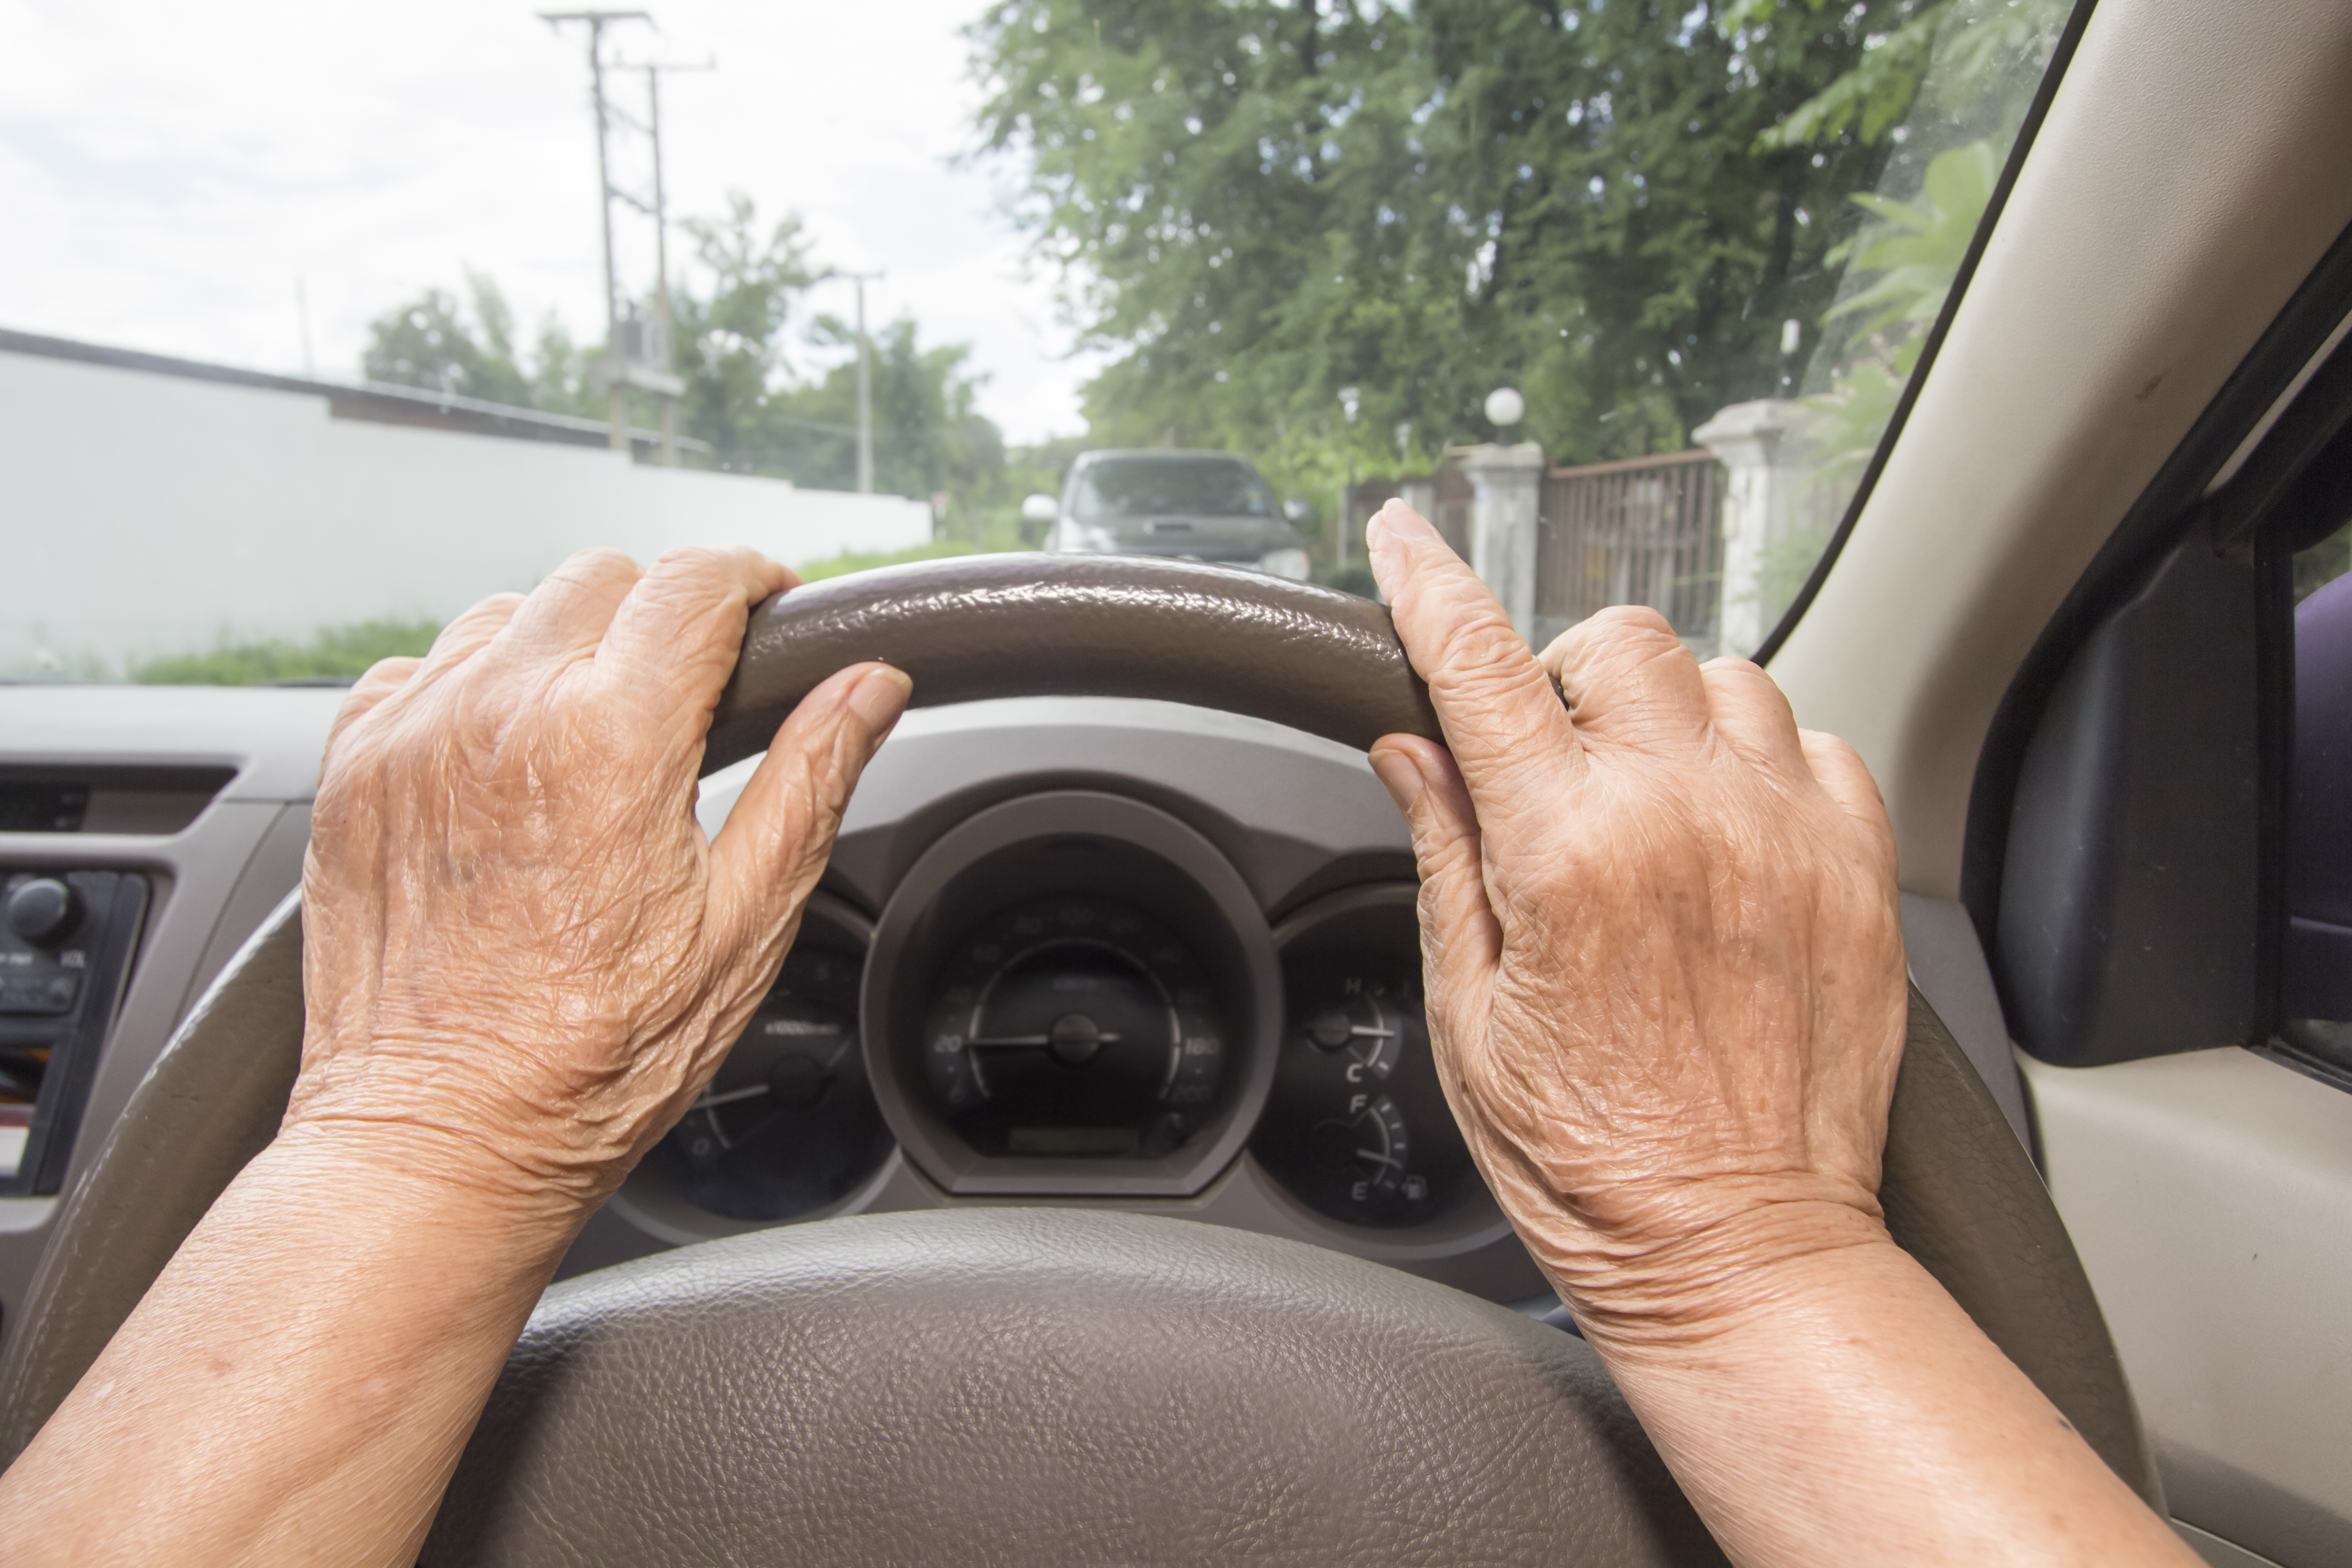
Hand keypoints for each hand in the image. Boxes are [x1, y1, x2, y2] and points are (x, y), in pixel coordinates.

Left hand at [283, 546, 910, 1213]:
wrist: (440, 1140)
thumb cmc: (595, 1060)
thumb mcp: (745, 923)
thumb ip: (811, 778)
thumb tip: (870, 687)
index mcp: (611, 742)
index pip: (695, 583)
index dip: (753, 580)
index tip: (772, 606)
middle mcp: (501, 714)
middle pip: (604, 578)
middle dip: (665, 614)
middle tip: (697, 691)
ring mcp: (413, 736)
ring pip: (510, 612)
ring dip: (568, 645)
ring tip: (599, 734)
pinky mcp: (353, 770)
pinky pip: (421, 668)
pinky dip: (475, 688)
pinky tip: (510, 762)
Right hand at [1363, 501, 1907, 1345]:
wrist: (1740, 1255)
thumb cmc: (1594, 1163)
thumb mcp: (1471, 1015)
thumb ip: (1446, 857)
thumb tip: (1412, 751)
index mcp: (1568, 857)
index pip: (1482, 670)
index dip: (1430, 587)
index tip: (1404, 536)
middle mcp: (1686, 821)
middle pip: (1620, 644)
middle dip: (1569, 677)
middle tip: (1550, 760)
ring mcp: (1786, 839)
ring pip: (1727, 678)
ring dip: (1672, 714)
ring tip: (1649, 801)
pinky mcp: (1860, 874)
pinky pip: (1820, 744)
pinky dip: (1768, 761)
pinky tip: (1732, 829)